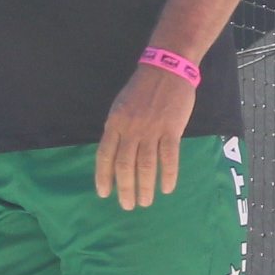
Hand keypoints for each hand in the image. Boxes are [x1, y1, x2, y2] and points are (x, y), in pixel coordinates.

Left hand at [95, 63, 193, 209]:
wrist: (166, 69)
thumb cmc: (143, 89)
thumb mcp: (121, 106)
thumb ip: (118, 129)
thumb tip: (115, 155)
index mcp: (115, 123)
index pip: (105, 155)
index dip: (103, 177)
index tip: (104, 194)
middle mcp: (130, 129)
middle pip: (124, 165)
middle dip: (125, 188)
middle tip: (128, 205)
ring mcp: (151, 129)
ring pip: (145, 165)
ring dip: (145, 187)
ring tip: (146, 201)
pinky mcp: (171, 129)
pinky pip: (169, 157)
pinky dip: (168, 174)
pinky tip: (168, 188)